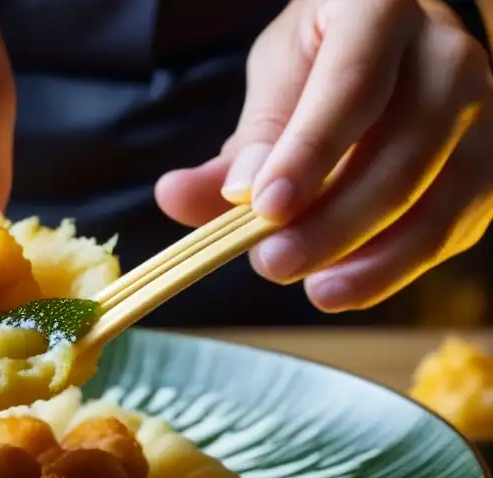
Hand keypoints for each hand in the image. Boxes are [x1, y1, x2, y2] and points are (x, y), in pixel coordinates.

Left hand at [155, 0, 492, 311]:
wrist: (395, 49)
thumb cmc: (324, 63)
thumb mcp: (273, 83)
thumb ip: (237, 147)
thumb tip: (176, 199)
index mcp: (380, 13)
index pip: (353, 86)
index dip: (310, 153)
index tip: (265, 208)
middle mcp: (447, 57)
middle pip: (401, 153)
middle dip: (333, 221)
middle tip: (271, 262)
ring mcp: (480, 115)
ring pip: (438, 199)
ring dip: (372, 257)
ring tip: (314, 289)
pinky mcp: (487, 169)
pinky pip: (451, 229)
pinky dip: (397, 267)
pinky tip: (347, 285)